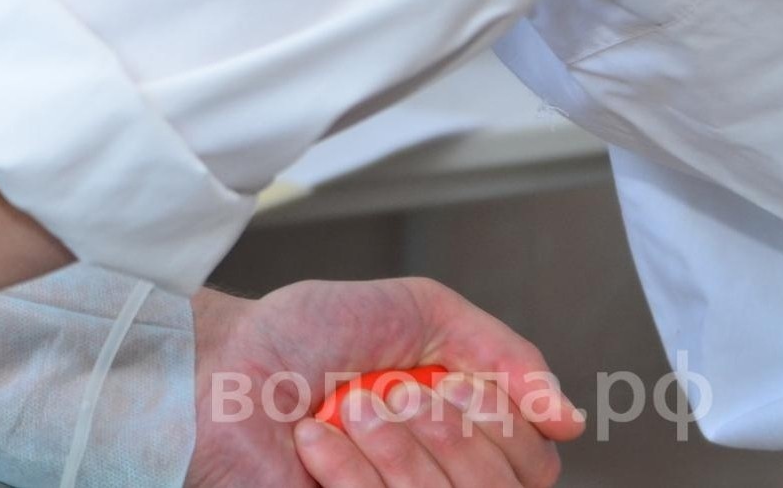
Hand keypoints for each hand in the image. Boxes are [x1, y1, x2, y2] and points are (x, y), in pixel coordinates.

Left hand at [189, 279, 584, 487]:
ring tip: (345, 415)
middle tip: (386, 395)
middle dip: (445, 430)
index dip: (496, 421)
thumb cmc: (295, 336)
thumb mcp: (415, 311)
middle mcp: (433, 479)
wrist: (217, 366)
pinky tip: (314, 446)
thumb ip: (500, 350)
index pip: (533, 462)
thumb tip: (566, 418)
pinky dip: (353, 476)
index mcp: (457, 435)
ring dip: (397, 450)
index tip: (442, 382)